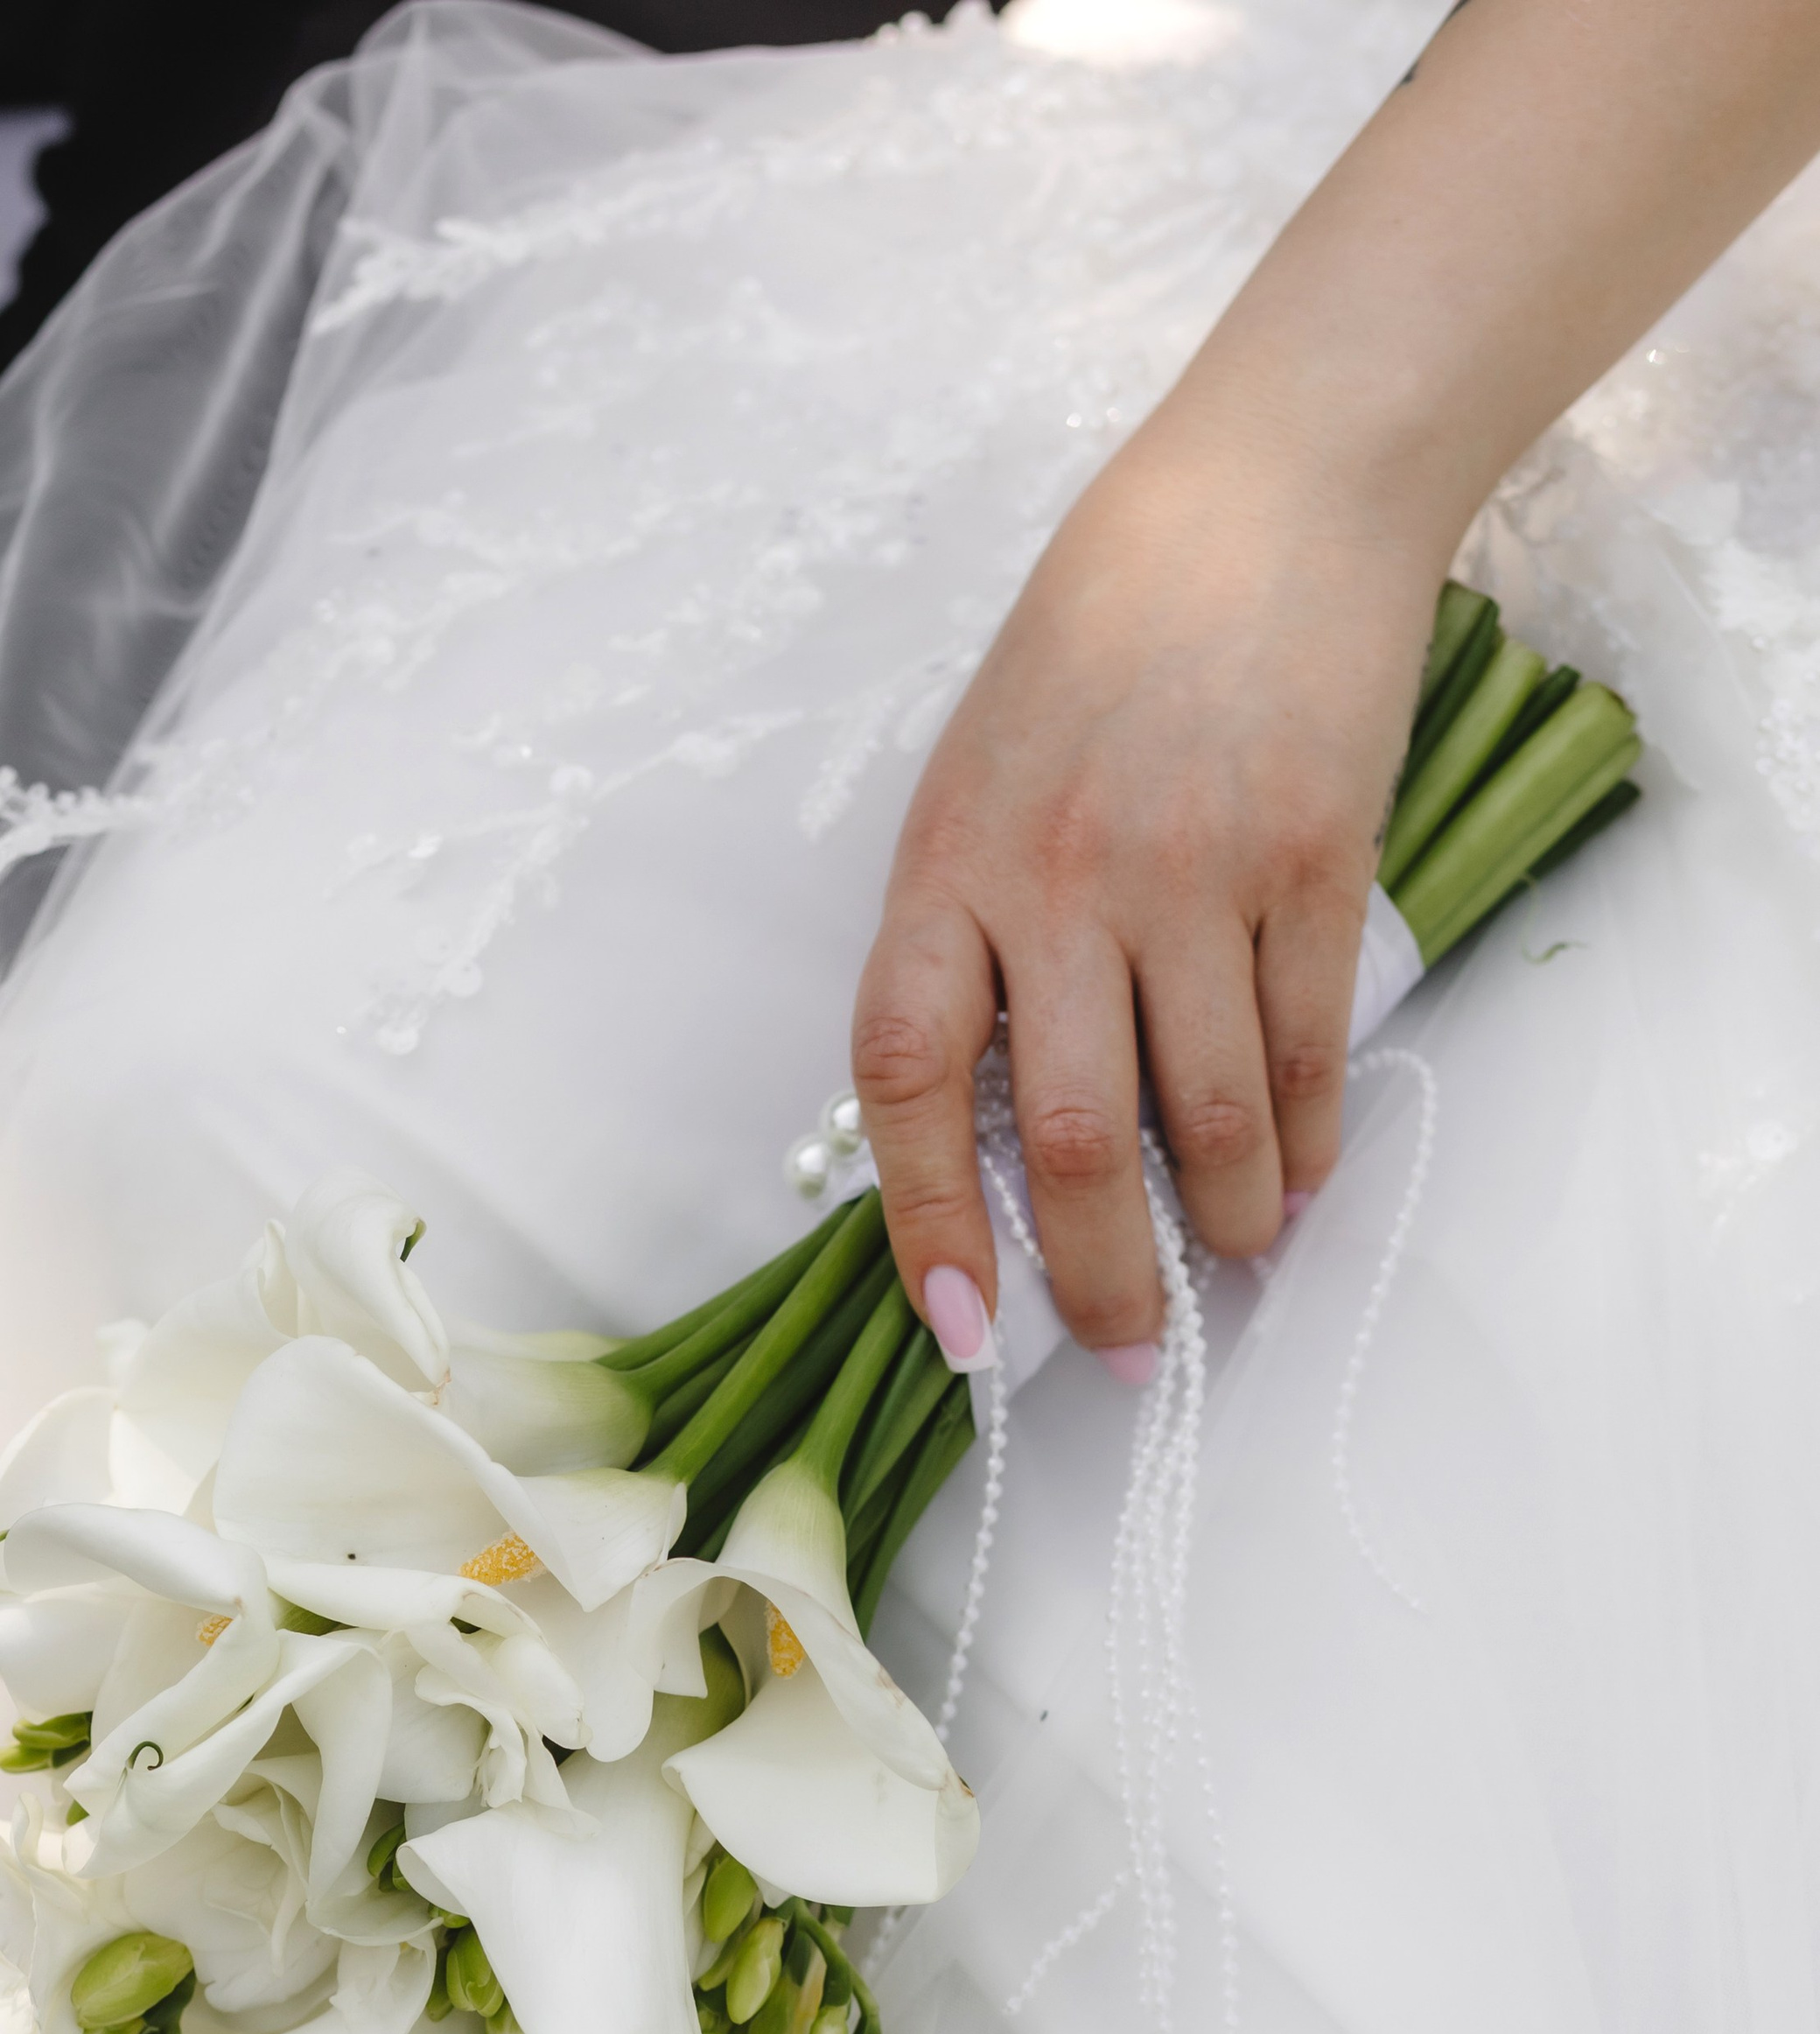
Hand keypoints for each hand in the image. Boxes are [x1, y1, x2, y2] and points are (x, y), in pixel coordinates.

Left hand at [853, 0, 1819, 1378]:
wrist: (1271, 491)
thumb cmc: (1104, 634)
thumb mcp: (984, 769)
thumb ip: (976, 932)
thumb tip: (995, 1117)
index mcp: (950, 860)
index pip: (907, 1077)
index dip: (925, 1221)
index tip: (961, 1323)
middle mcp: (1061, 880)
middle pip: (1068, 1139)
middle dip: (1100, 1278)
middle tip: (1127, 1353)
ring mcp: (1195, 874)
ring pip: (1204, 1117)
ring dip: (1221, 1225)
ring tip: (1230, 1269)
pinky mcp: (1314, 861)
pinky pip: (1304, 1050)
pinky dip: (1305, 1141)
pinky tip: (1299, 1183)